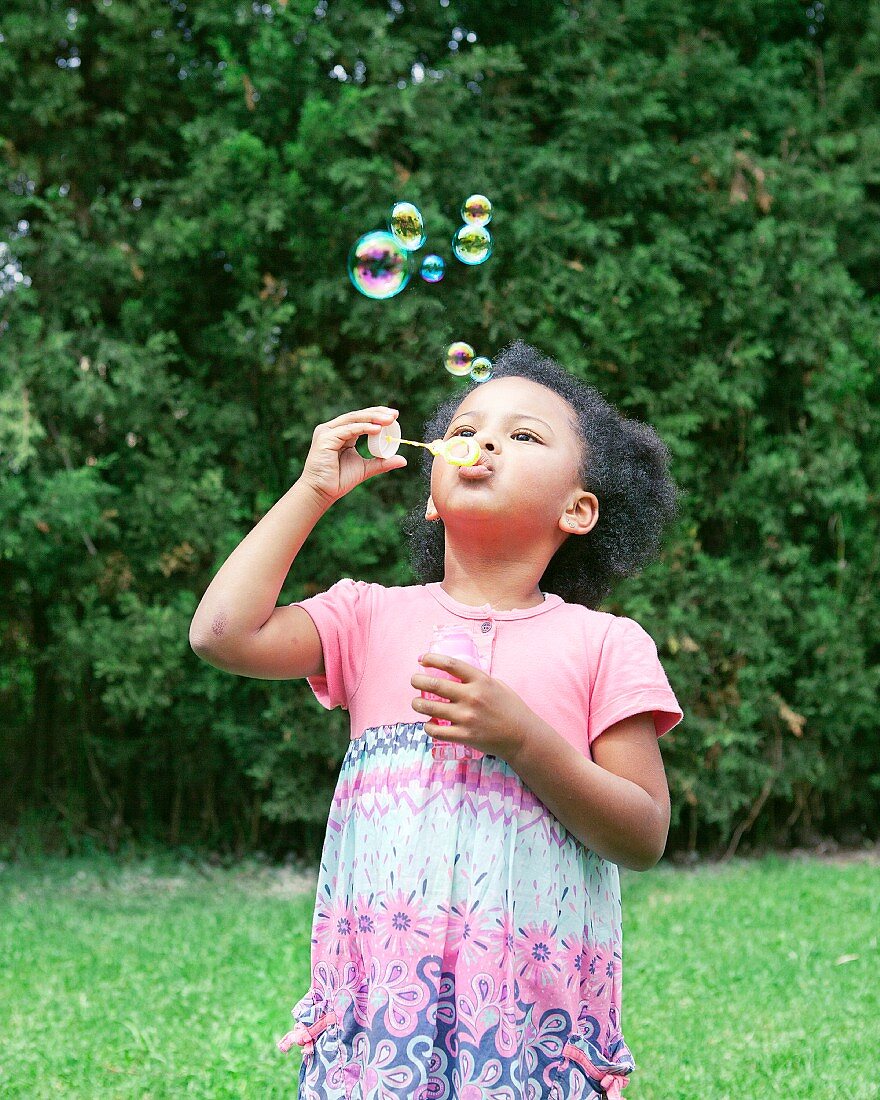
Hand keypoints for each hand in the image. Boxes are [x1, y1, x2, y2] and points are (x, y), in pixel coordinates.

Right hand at [300, 406, 406, 506]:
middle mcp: (333, 429)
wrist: (322, 493)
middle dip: (377, 413)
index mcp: (342, 433)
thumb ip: (382, 462)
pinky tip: (376, 429)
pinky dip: (363, 428)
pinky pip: (347, 430)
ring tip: (389, 420)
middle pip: (358, 416)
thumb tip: (403, 460)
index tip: (394, 416)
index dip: (377, 414)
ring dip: (373, 418)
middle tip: (394, 415)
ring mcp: (327, 432)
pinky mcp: (325, 438)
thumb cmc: (339, 481)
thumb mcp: (366, 469)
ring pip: (353, 419)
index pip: (361, 419)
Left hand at [410, 653, 537, 762]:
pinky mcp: (464, 736)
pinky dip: (428, 727)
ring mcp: (466, 717)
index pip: (451, 664)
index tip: (422, 658)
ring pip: (430, 708)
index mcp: (480, 681)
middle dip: (417, 680)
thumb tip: (459, 673)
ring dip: (417, 704)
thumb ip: (478, 679)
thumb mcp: (497, 685)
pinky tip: (428, 724)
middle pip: (435, 685)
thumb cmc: (511, 708)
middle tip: (414, 680)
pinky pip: (436, 731)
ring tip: (416, 702)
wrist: (521, 736)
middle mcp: (471, 697)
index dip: (432, 658)